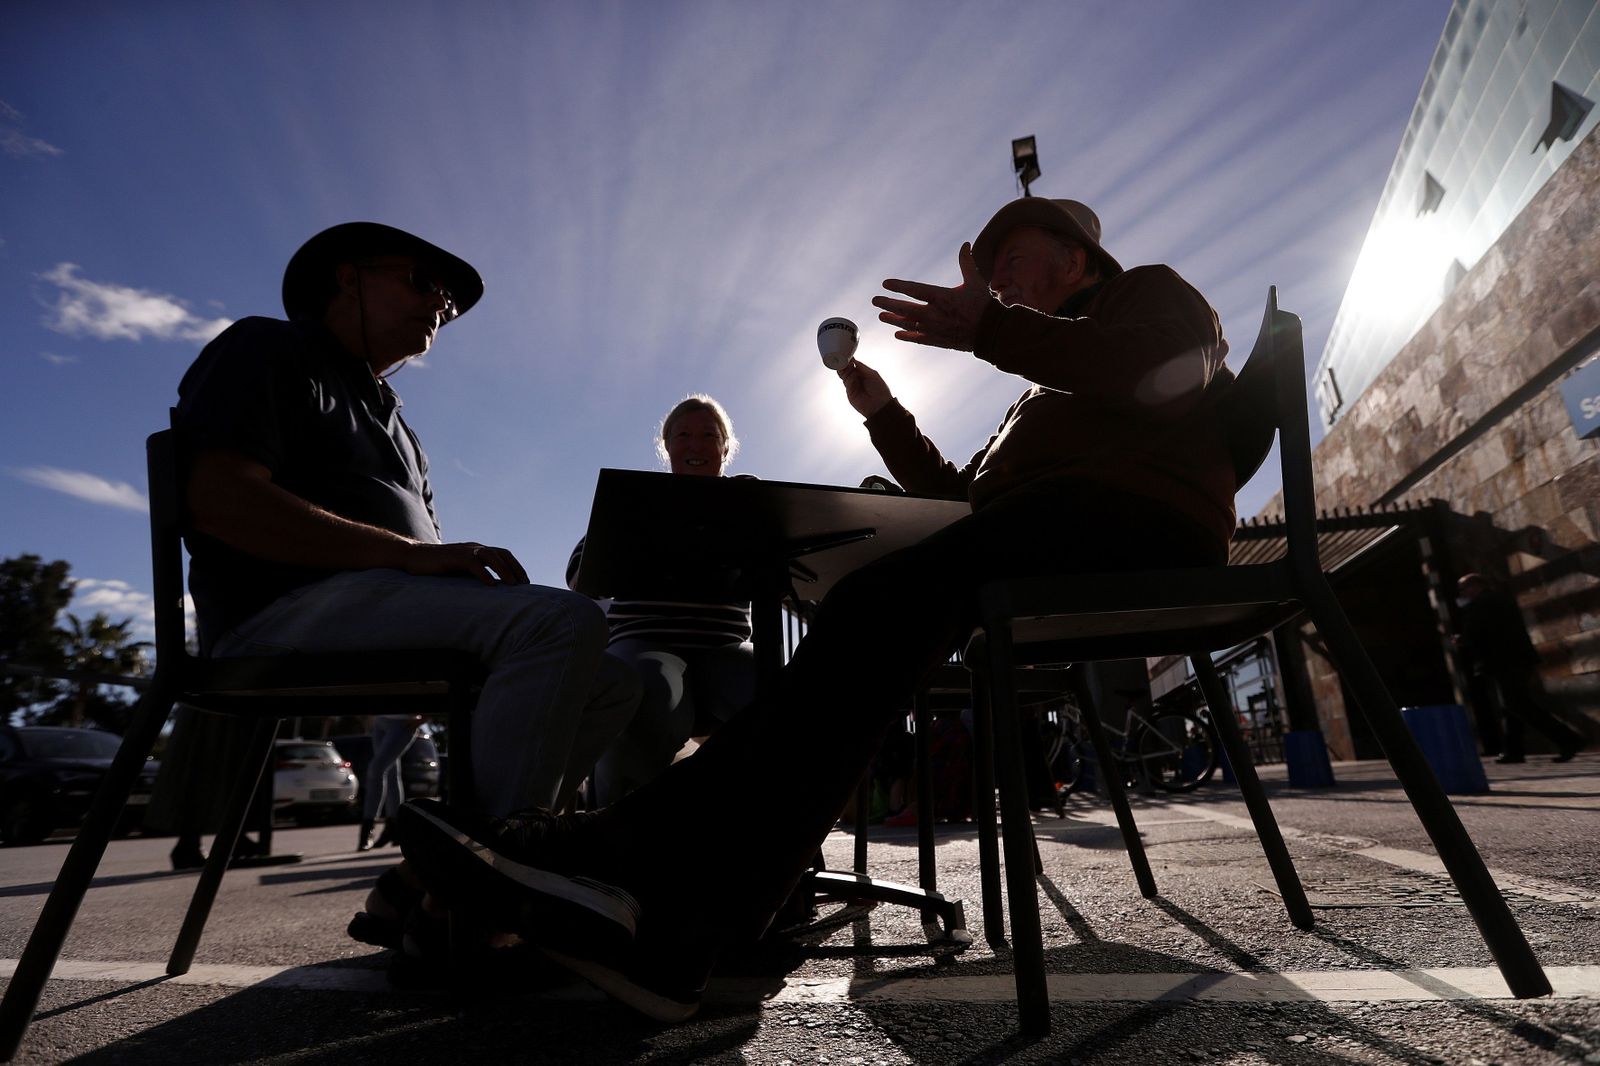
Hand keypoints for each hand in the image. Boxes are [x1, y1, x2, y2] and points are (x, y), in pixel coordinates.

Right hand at [400, 541, 529, 584]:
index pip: (503, 555)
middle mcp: (474, 548)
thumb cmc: (436, 568)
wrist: (413, 558)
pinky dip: (484, 574)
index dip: (515, 567)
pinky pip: (473, 564)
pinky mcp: (454, 557)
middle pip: (502, 554)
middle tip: (524, 584)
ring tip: (513, 585)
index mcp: (477, 550)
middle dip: (515, 568)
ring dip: (504, 570)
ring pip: (491, 556)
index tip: (525, 582)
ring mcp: (464, 551)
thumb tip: (490, 590)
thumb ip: (474, 575)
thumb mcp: (459, 571)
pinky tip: (491, 585)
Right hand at [837, 358, 893, 417]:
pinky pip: (847, 384)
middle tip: (843, 360)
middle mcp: (856, 379)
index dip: (849, 361)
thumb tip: (853, 360)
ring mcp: (852, 386)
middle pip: (846, 370)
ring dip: (845, 370)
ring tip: (846, 366)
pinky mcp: (849, 393)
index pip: (852, 365)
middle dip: (844, 365)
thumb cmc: (880, 390)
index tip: (846, 355)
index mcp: (862, 374)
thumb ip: (862, 367)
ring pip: (844, 376)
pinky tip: (853, 377)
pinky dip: (849, 379)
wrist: (880, 405)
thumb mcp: (872, 374)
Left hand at [871, 242, 991, 351]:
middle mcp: (935, 313)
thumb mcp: (975, 281)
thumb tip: (966, 244)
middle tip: (875, 300)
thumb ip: (966, 262)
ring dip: (893, 319)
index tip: (886, 283)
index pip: (915, 290)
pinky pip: (918, 338)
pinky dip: (907, 336)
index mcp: (942, 297)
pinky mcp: (938, 340)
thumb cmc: (983, 305)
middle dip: (888, 303)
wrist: (991, 332)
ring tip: (881, 316)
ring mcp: (935, 329)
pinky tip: (897, 334)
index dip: (899, 286)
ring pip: (908, 324)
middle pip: (905, 308)